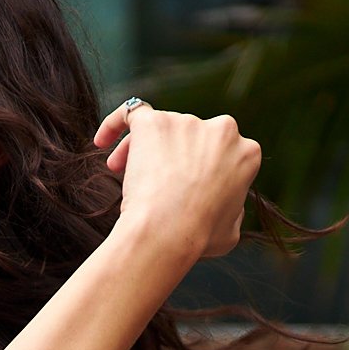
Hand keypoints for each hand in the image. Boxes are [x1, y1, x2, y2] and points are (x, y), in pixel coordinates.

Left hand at [93, 101, 260, 265]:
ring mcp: (187, 121)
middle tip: (152, 178)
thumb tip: (227, 205)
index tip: (184, 184)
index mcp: (247, 153)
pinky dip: (114, 124)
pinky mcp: (155, 121)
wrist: (169, 231)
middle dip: (173, 153)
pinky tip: (101, 141)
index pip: (222, 151)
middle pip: (192, 136)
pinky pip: (131, 112)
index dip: (201, 167)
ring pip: (161, 129)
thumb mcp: (231, 230)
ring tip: (120, 174)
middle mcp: (222, 129)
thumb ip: (231, 208)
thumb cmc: (199, 237)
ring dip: (142, 149)